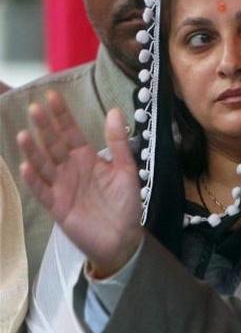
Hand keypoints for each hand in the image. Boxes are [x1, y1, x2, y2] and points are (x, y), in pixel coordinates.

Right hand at [19, 90, 142, 276]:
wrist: (123, 236)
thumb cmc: (124, 202)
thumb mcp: (126, 168)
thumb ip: (118, 142)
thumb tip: (114, 110)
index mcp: (86, 157)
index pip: (71, 132)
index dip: (62, 115)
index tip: (52, 96)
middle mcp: (70, 169)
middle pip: (54, 144)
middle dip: (45, 126)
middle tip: (35, 107)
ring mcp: (61, 186)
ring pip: (44, 164)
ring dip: (33, 150)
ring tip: (24, 133)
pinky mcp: (57, 206)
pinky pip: (42, 191)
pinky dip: (33, 179)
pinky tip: (26, 166)